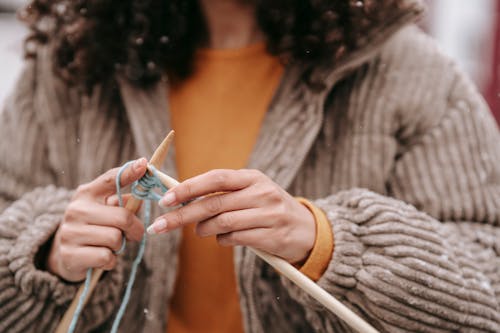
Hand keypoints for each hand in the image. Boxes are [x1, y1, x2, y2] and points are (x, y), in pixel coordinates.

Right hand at [47, 158, 147, 281]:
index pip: (111, 179)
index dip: (129, 172)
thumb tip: (139, 198)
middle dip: (135, 229)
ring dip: (120, 246)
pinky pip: (106, 257)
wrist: (66, 255)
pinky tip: (102, 257)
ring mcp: (70, 232)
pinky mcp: (70, 255)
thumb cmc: (97, 227)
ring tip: (111, 245)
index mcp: (87, 193)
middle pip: (123, 217)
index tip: (144, 164)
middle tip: (134, 234)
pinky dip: (111, 260)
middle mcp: (76, 209)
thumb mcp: (107, 210)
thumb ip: (124, 202)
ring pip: (115, 239)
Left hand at [148, 169, 315, 263]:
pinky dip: (223, 240)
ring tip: (200, 231)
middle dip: (182, 215)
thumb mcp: (252, 192)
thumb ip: (223, 194)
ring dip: (204, 229)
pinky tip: (224, 238)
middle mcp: (262, 193)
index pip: (216, 178)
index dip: (189, 188)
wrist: (307, 229)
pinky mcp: (273, 236)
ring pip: (223, 223)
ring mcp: (269, 215)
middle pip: (213, 203)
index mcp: (253, 178)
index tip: (166, 199)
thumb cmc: (269, 209)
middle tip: (160, 225)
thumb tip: (182, 199)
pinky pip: (236, 239)